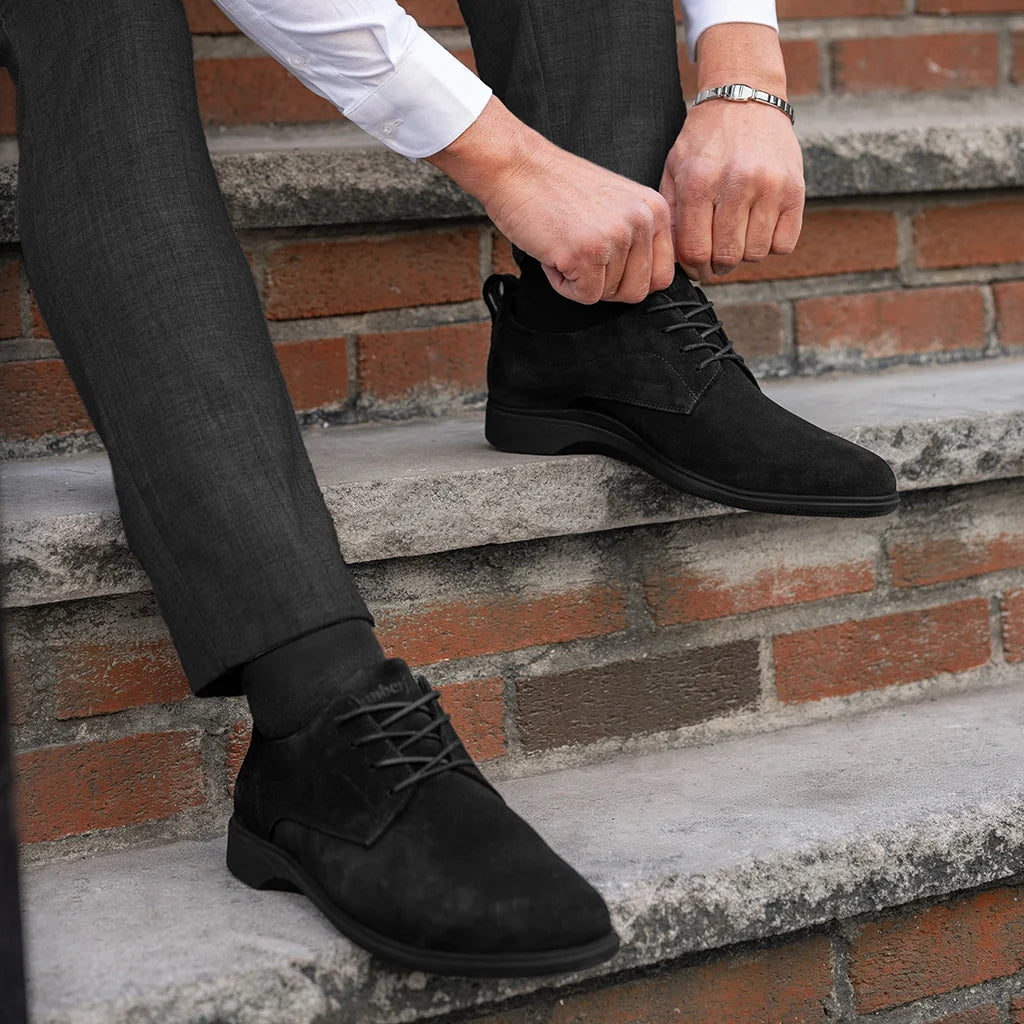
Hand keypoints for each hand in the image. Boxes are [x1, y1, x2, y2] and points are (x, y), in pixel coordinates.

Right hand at [426, 96, 675, 304]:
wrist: (515, 167)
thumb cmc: (556, 187)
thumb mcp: (615, 205)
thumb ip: (636, 236)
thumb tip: (644, 282)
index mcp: (654, 209)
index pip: (662, 274)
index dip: (631, 280)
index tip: (608, 266)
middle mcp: (642, 221)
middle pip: (638, 291)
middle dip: (606, 285)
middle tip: (581, 256)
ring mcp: (615, 237)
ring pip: (608, 295)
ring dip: (581, 280)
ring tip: (564, 244)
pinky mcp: (586, 253)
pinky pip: (583, 296)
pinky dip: (563, 284)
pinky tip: (554, 253)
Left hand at [659, 98, 804, 281]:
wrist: (745, 97)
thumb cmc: (706, 140)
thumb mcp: (675, 170)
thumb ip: (673, 215)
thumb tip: (676, 260)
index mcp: (699, 182)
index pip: (695, 251)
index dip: (694, 268)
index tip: (696, 266)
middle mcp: (736, 183)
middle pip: (726, 257)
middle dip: (717, 265)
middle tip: (716, 255)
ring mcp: (770, 186)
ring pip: (755, 254)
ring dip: (744, 253)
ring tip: (738, 235)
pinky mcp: (795, 189)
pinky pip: (784, 244)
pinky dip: (771, 244)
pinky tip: (759, 227)